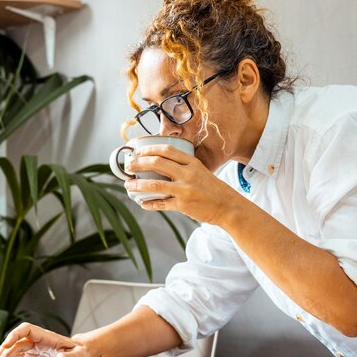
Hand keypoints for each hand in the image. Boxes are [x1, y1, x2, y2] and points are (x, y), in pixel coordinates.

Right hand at [0, 323, 91, 356]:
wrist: (80, 352)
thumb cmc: (80, 352)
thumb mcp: (79, 356)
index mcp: (46, 336)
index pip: (26, 329)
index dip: (15, 334)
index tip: (6, 344)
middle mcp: (38, 338)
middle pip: (17, 340)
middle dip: (5, 350)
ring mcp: (35, 344)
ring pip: (15, 347)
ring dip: (4, 354)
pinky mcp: (34, 351)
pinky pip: (17, 351)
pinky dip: (7, 355)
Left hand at [124, 144, 240, 224]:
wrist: (228, 206)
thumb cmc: (212, 188)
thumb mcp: (200, 170)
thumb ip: (183, 166)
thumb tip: (158, 163)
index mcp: (192, 162)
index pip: (166, 150)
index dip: (149, 149)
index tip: (138, 152)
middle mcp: (187, 174)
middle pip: (156, 163)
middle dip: (138, 164)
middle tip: (129, 166)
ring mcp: (184, 190)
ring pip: (154, 185)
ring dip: (137, 185)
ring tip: (129, 185)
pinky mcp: (182, 205)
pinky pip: (160, 204)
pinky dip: (149, 203)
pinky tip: (142, 203)